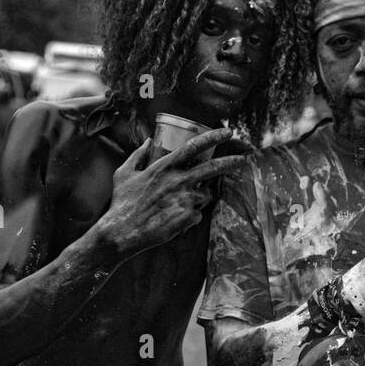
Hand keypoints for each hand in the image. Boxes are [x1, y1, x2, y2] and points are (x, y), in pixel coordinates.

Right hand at [99, 128, 249, 253]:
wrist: (122, 232)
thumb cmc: (121, 203)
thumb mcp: (124, 173)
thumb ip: (138, 154)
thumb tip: (148, 140)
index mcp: (163, 167)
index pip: (194, 146)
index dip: (213, 137)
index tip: (227, 132)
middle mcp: (177, 181)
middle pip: (212, 168)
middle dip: (231, 162)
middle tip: (242, 160)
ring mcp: (185, 200)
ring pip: (205, 194)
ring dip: (200, 197)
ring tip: (180, 203)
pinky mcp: (188, 218)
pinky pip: (197, 214)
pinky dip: (190, 216)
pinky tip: (174, 219)